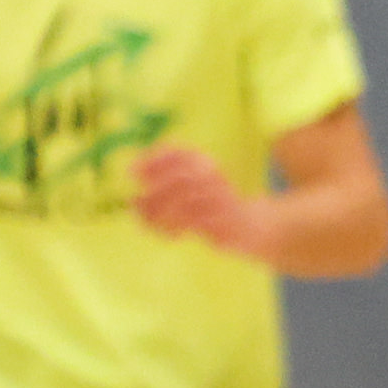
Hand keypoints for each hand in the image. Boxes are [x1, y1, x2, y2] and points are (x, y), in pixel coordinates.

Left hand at [129, 146, 281, 266]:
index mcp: (204, 164)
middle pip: (181, 179)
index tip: (133, 172)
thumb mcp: (188, 194)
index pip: (179, 153)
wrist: (253, 228)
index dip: (154, 160)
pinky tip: (171, 235)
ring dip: (161, 213)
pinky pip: (196, 222)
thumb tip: (133, 203)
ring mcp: (222, 199)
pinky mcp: (228, 221)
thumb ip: (163, 195)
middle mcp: (214, 177)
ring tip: (148, 224)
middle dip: (154, 194)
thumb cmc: (211, 210)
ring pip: (186, 201)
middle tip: (136, 206)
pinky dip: (177, 227)